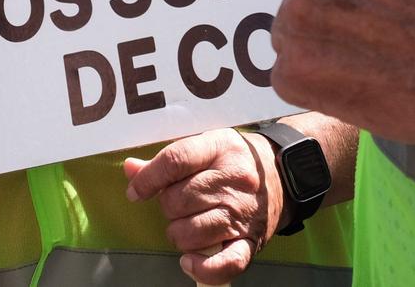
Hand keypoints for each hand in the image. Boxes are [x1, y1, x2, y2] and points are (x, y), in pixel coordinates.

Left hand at [124, 128, 281, 283]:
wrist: (283, 175)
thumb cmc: (236, 160)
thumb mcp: (207, 146)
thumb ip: (169, 160)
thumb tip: (131, 170)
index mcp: (220, 149)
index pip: (175, 161)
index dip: (148, 179)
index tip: (136, 191)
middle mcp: (232, 181)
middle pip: (178, 200)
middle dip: (168, 206)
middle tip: (180, 203)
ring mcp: (242, 214)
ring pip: (190, 233)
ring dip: (179, 234)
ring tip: (188, 224)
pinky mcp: (250, 242)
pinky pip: (223, 265)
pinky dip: (201, 268)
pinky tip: (189, 260)